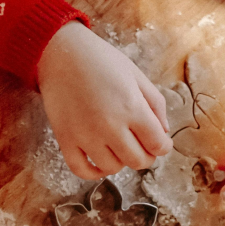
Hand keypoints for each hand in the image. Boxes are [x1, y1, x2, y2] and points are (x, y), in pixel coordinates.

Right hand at [36, 21, 171, 178]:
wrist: (61, 53)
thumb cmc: (101, 60)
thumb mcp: (137, 75)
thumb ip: (156, 104)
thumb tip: (163, 132)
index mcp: (133, 108)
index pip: (158, 145)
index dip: (163, 146)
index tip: (160, 141)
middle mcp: (110, 126)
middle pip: (138, 161)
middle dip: (146, 156)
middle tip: (142, 146)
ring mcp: (86, 136)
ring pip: (112, 168)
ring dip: (120, 161)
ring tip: (118, 147)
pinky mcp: (66, 140)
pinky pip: (82, 170)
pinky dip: (94, 172)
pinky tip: (100, 162)